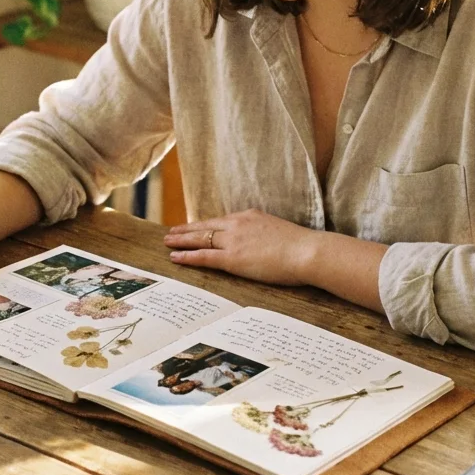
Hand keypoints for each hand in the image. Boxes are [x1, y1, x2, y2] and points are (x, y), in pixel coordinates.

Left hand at [163, 209, 326, 285]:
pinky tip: (175, 257)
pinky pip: (203, 256)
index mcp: (250, 216)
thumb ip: (265, 234)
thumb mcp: (279, 231)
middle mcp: (238, 224)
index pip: (221, 220)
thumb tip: (263, 244)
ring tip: (167, 242)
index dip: (204, 224)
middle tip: (171, 232)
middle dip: (186, 229)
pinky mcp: (232, 258)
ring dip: (181, 241)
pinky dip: (187, 256)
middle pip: (205, 226)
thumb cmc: (301, 247)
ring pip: (200, 239)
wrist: (307, 251)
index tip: (194, 226)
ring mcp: (233, 240)